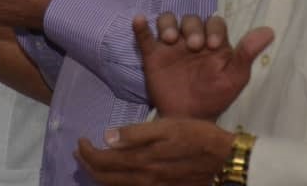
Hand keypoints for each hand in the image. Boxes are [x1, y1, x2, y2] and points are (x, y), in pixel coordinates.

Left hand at [76, 119, 234, 185]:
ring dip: (100, 176)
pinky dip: (118, 184)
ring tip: (92, 163)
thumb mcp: (168, 127)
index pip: (103, 161)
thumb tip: (106, 137)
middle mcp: (143, 179)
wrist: (225, 161)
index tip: (81, 140)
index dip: (87, 152)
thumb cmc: (197, 137)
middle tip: (81, 151)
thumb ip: (136, 133)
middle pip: (106, 178)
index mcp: (141, 160)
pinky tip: (118, 177)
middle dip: (89, 165)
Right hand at [136, 13, 272, 119]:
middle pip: (191, 19)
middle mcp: (191, 39)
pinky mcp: (153, 56)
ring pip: (168, 21)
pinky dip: (141, 27)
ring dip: (168, 24)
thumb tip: (269, 30)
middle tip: (193, 45)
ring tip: (170, 39)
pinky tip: (139, 21)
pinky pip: (145, 37)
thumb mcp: (234, 78)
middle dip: (192, 28)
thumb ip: (247, 54)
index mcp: (212, 42)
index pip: (214, 22)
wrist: (189, 121)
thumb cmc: (215, 97)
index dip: (213, 28)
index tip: (212, 45)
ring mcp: (171, 46)